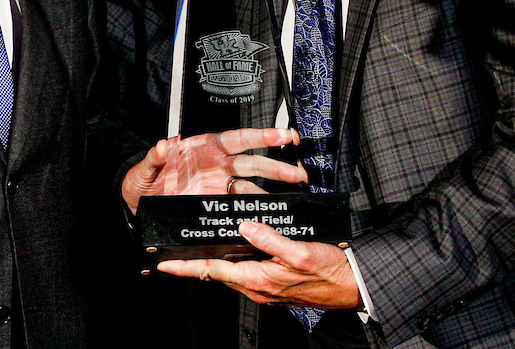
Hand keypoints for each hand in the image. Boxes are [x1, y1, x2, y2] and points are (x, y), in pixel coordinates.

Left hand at [120, 128, 305, 214]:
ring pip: (252, 186)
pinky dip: (254, 210)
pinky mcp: (216, 205)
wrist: (137, 208)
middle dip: (277, 167)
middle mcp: (216, 166)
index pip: (237, 139)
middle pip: (253, 163)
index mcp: (203, 149)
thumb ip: (155, 158)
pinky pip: (239, 206)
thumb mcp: (144, 169)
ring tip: (295, 192)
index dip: (261, 136)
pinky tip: (270, 213)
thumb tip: (164, 145)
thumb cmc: (141, 182)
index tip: (283, 135)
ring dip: (273, 189)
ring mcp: (218, 186)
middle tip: (299, 173)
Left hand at [156, 220, 360, 309]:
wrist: (350, 285)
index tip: (164, 265)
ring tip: (198, 246)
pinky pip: (246, 269)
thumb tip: (245, 227)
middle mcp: (256, 286)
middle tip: (174, 252)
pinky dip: (234, 258)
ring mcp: (264, 286)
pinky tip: (235, 245)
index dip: (186, 268)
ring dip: (214, 260)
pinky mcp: (273, 281)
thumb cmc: (328, 272)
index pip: (212, 272)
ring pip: (231, 270)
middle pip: (217, 272)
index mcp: (257, 279)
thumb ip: (269, 240)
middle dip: (195, 264)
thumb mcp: (299, 252)